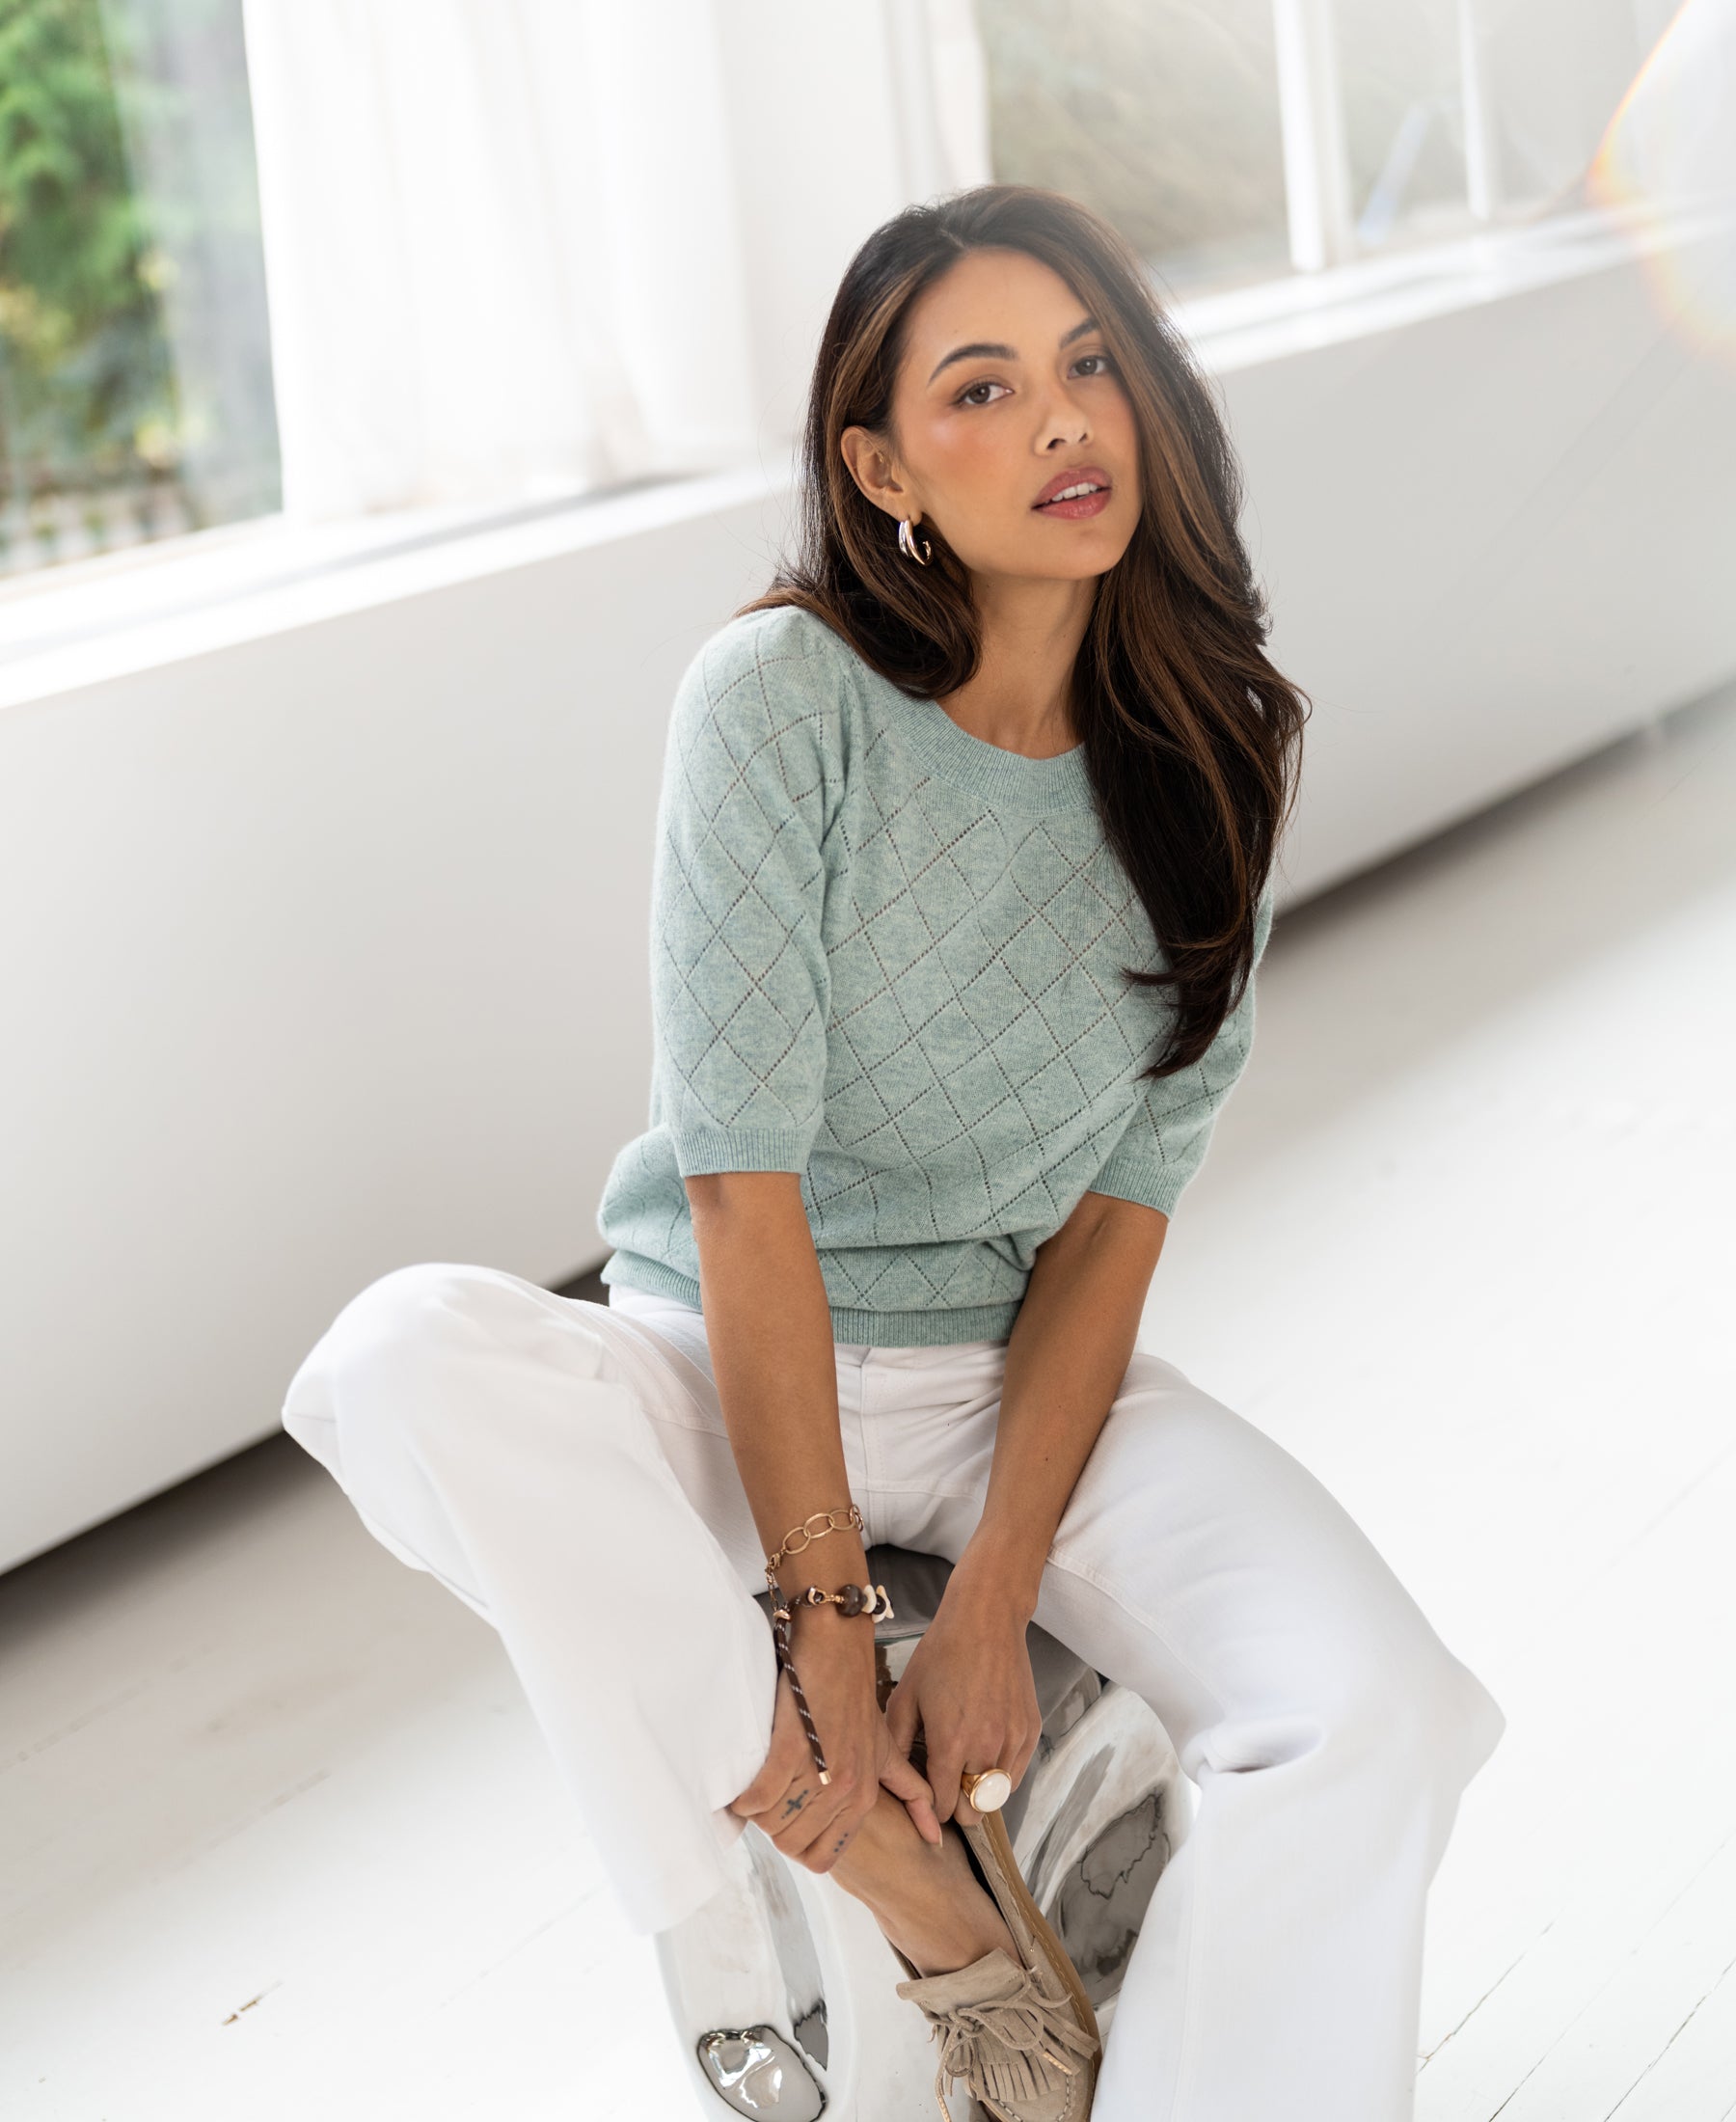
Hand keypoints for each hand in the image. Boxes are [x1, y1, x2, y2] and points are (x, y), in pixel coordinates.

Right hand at [727, 1612, 941, 1873]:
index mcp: (864, 1796)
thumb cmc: (855, 1697)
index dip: (798, 1844)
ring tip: (758, 1779)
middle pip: (791, 1844)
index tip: (789, 1817)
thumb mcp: (888, 1750)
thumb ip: (910, 1792)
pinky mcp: (790, 1751)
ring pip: (771, 1824)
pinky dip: (744, 1797)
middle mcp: (845, 1790)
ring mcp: (818, 1771)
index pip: (822, 1857)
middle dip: (772, 1827)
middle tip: (768, 1794)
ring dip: (756, 1809)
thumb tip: (935, 1839)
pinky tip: (745, 1779)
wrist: (837, 1648)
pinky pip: (757, 1800)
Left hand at [882, 1565, 1041, 1827]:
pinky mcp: (1030, 1731)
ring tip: (965, 1772)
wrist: (986, 1620)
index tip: (928, 1798)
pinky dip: (1001, 1776)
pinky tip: (985, 1756)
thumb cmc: (940, 1655)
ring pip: (997, 1797)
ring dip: (980, 1792)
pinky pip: (1015, 1774)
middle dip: (958, 1806)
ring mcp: (1012, 1741)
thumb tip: (893, 1778)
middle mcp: (985, 1749)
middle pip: (973, 1810)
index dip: (934, 1808)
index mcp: (950, 1744)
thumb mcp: (906, 1696)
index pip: (945, 1806)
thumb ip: (897, 1742)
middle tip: (947, 1788)